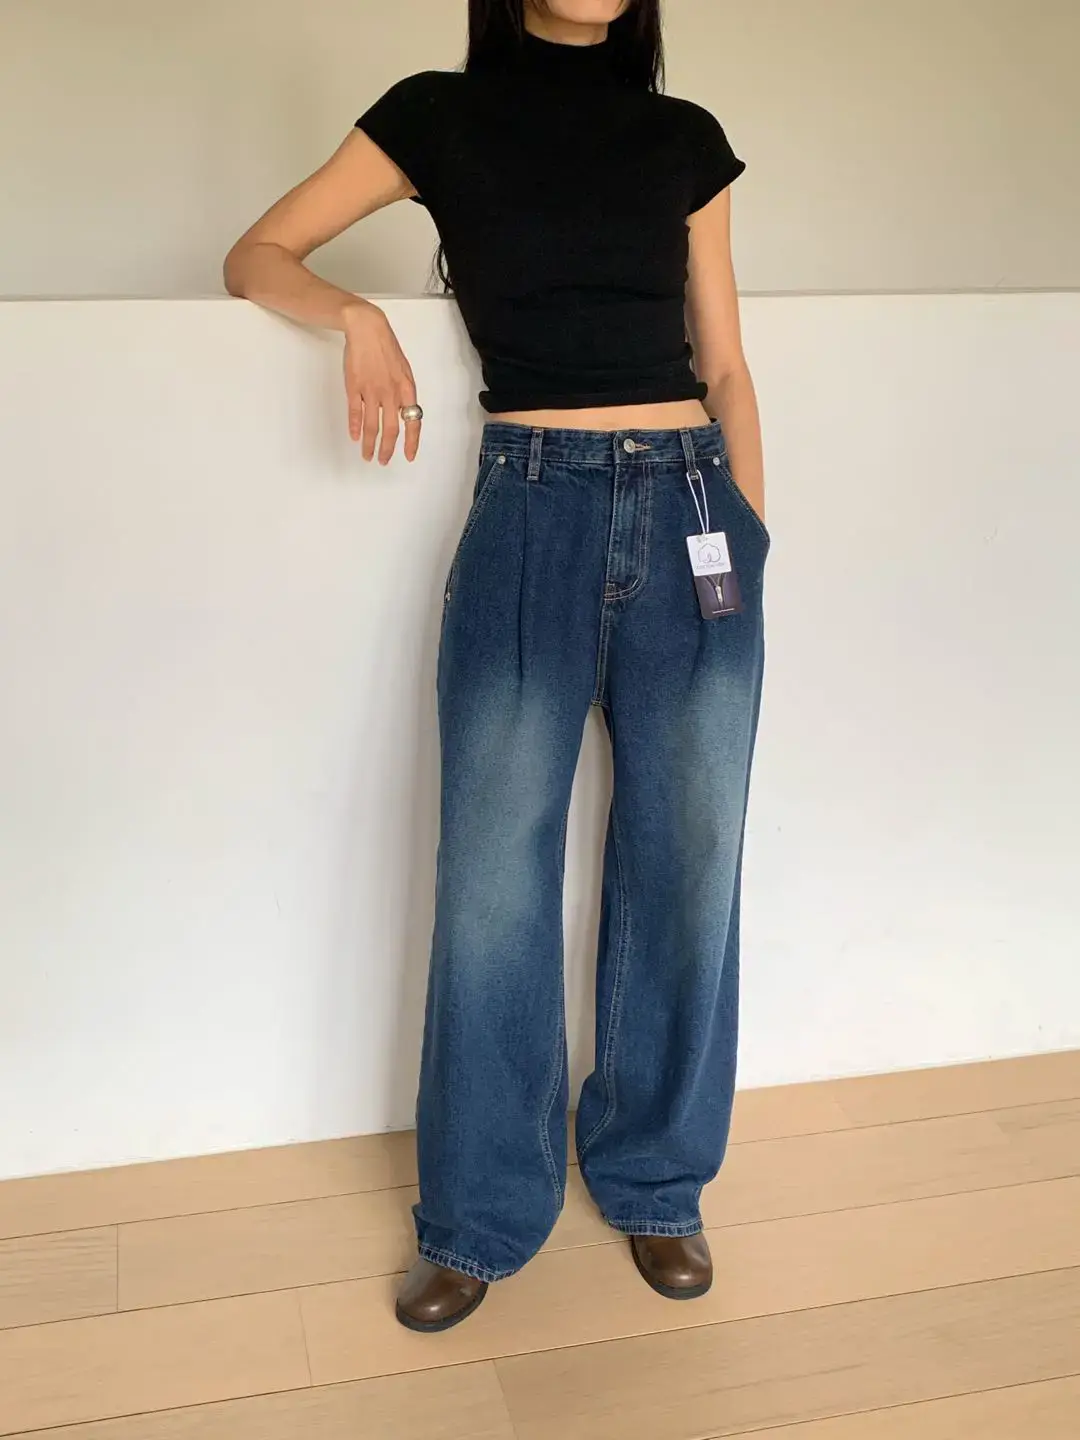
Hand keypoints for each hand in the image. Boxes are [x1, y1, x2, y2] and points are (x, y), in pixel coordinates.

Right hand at [342, 301, 420, 464]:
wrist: (367, 329)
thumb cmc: (386, 348)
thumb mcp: (403, 370)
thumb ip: (403, 393)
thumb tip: (404, 413)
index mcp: (406, 388)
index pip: (413, 421)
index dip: (412, 441)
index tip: (409, 456)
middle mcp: (390, 392)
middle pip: (391, 429)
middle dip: (388, 449)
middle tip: (384, 461)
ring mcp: (371, 390)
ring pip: (371, 425)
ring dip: (369, 444)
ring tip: (367, 455)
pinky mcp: (354, 386)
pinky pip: (355, 412)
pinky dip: (355, 427)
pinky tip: (355, 436)